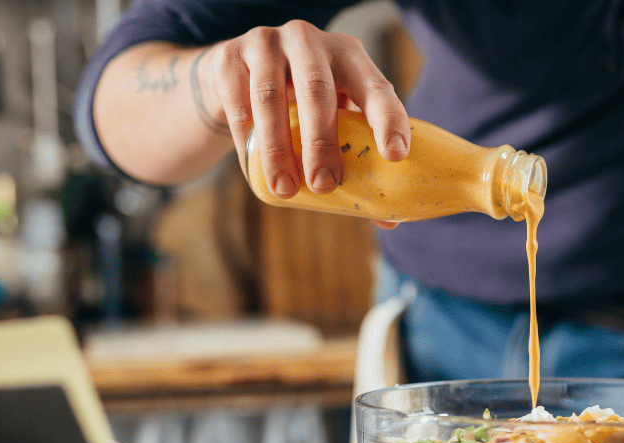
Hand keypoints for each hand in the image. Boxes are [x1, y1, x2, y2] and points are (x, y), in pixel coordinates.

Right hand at [199, 20, 409, 197]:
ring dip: (278, 148)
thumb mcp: (334, 117)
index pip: (376, 87)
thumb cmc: (302, 104)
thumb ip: (357, 157)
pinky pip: (238, 105)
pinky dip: (248, 143)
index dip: (388, 119)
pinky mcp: (228, 58)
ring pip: (270, 98)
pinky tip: (255, 172)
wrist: (238, 74)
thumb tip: (388, 220)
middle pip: (317, 90)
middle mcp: (309, 41)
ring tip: (285, 189)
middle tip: (324, 186)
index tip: (395, 155)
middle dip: (322, 142)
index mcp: (349, 56)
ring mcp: (266, 44)